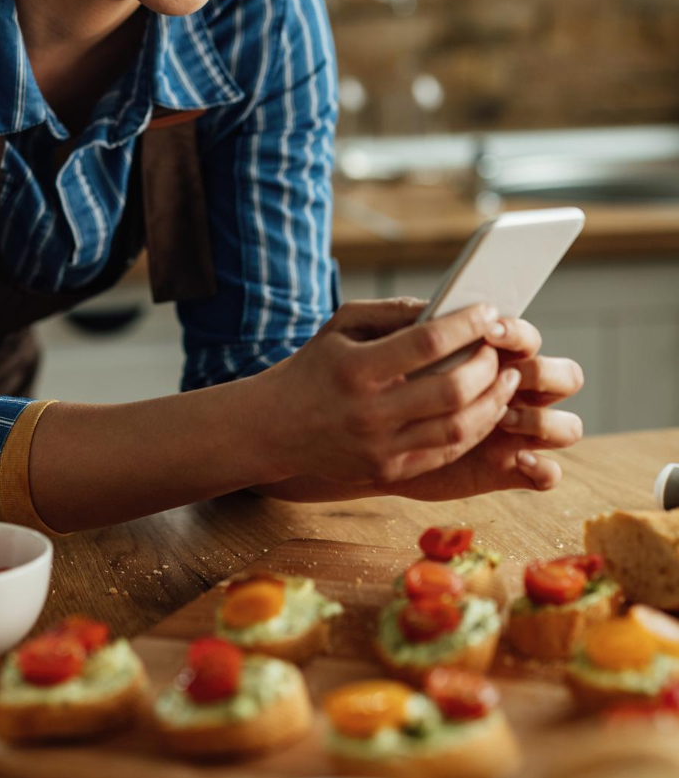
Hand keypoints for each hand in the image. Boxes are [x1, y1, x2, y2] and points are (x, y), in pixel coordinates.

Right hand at [259, 302, 584, 504]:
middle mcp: (370, 412)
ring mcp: (381, 447)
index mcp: (358, 368)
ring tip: (504, 380)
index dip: (467, 326)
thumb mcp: (342, 326)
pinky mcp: (389, 471)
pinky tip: (485, 410)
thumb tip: (447, 307)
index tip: (488, 312)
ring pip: (459, 428)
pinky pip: (447, 452)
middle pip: (452, 390)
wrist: (274, 428)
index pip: (428, 343)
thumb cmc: (313, 368)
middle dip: (488, 367)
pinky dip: (475, 430)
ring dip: (493, 402)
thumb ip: (392, 311)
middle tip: (500, 350)